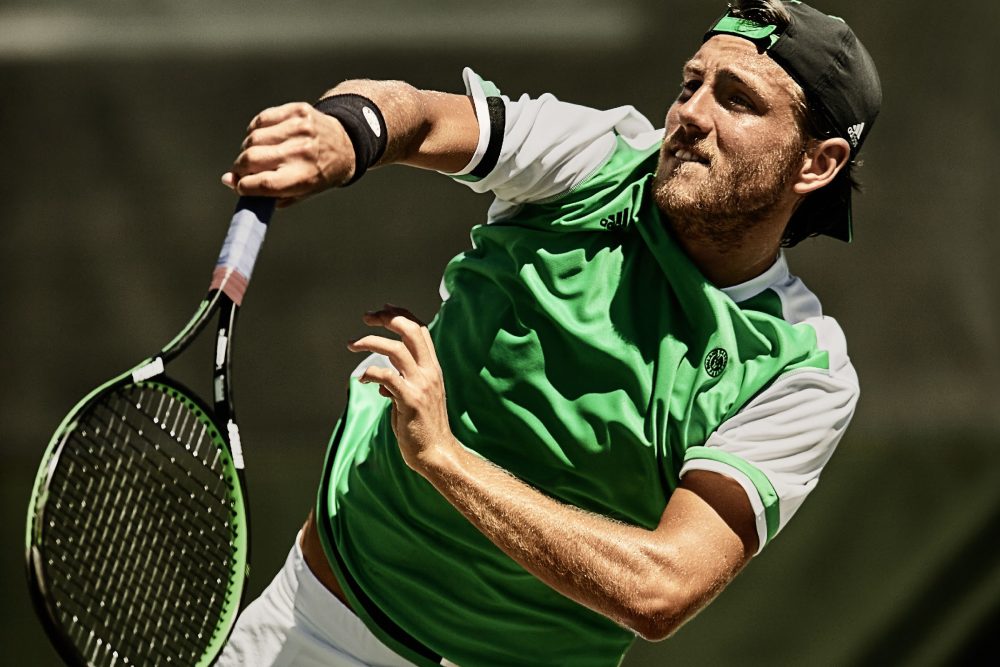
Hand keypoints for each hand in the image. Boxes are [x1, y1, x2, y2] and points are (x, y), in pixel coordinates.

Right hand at [221, 102, 354, 206]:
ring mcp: (300, 128)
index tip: (239, 185)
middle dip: (240, 167)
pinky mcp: (297, 110)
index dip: (243, 186)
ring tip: (259, 154)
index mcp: (304, 177)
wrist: (347, 144)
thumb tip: (228, 180)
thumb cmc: (319, 173)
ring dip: (248, 148)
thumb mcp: (301, 192)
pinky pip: (261, 120)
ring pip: (253, 138)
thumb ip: (266, 192)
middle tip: (242, 170)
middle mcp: (302, 151)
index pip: (262, 184)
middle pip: (252, 159)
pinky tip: (265, 138)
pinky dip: (257, 130)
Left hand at [347, 305, 459, 473]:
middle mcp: (430, 372)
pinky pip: (387, 376)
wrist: (435, 452)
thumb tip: (380, 382)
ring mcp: (421, 385)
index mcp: (433, 368)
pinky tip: (360, 378)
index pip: (420, 329)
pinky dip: (370, 372)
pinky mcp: (410, 400)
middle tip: (366, 317)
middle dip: (387, 318)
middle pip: (411, 330)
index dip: (401, 314)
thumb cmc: (422, 427)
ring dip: (370, 341)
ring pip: (396, 348)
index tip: (382, 309)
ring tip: (351, 344)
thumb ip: (400, 384)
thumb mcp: (414, 398)